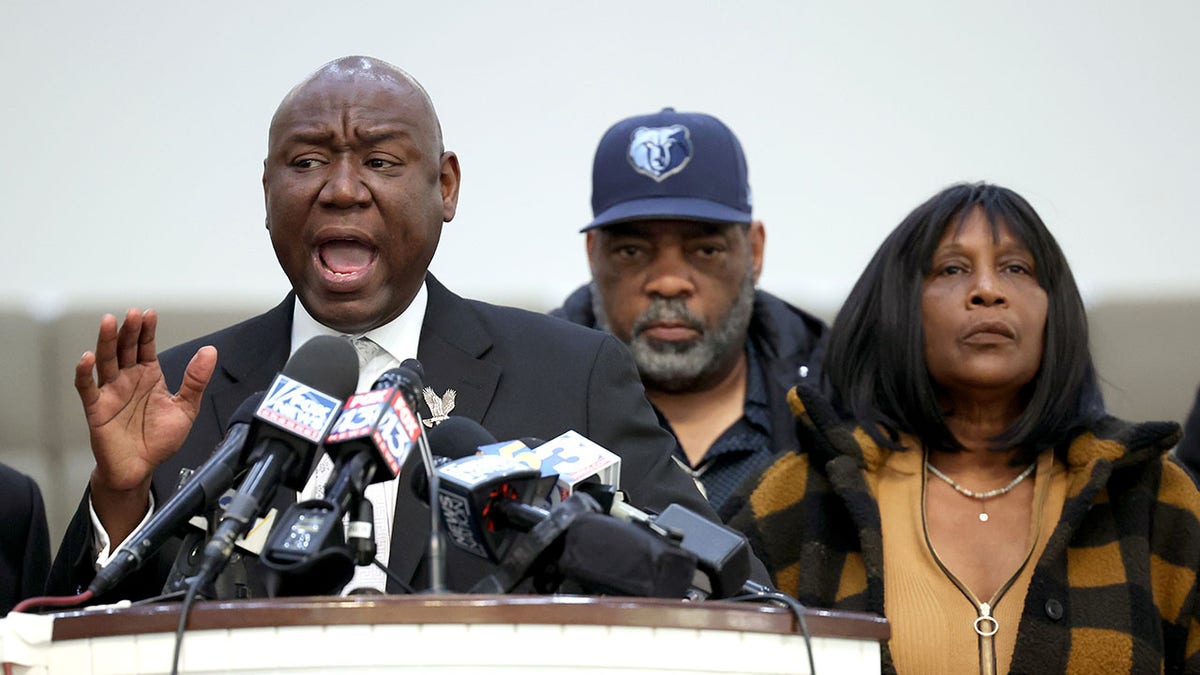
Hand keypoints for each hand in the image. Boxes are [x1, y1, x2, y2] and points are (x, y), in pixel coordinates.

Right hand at [75, 309, 216, 542]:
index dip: (147, 331)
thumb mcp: (186, 408)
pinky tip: (87, 358)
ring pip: (106, 362)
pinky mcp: (97, 409)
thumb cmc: (159, 439)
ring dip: (107, 342)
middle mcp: (128, 380)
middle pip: (125, 349)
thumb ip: (196, 380)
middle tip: (132, 314)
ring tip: (110, 323)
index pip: (145, 347)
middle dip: (129, 331)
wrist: (141, 468)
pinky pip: (88, 388)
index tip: (149, 314)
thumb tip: (210, 352)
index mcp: (148, 376)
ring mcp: (111, 392)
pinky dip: (84, 373)